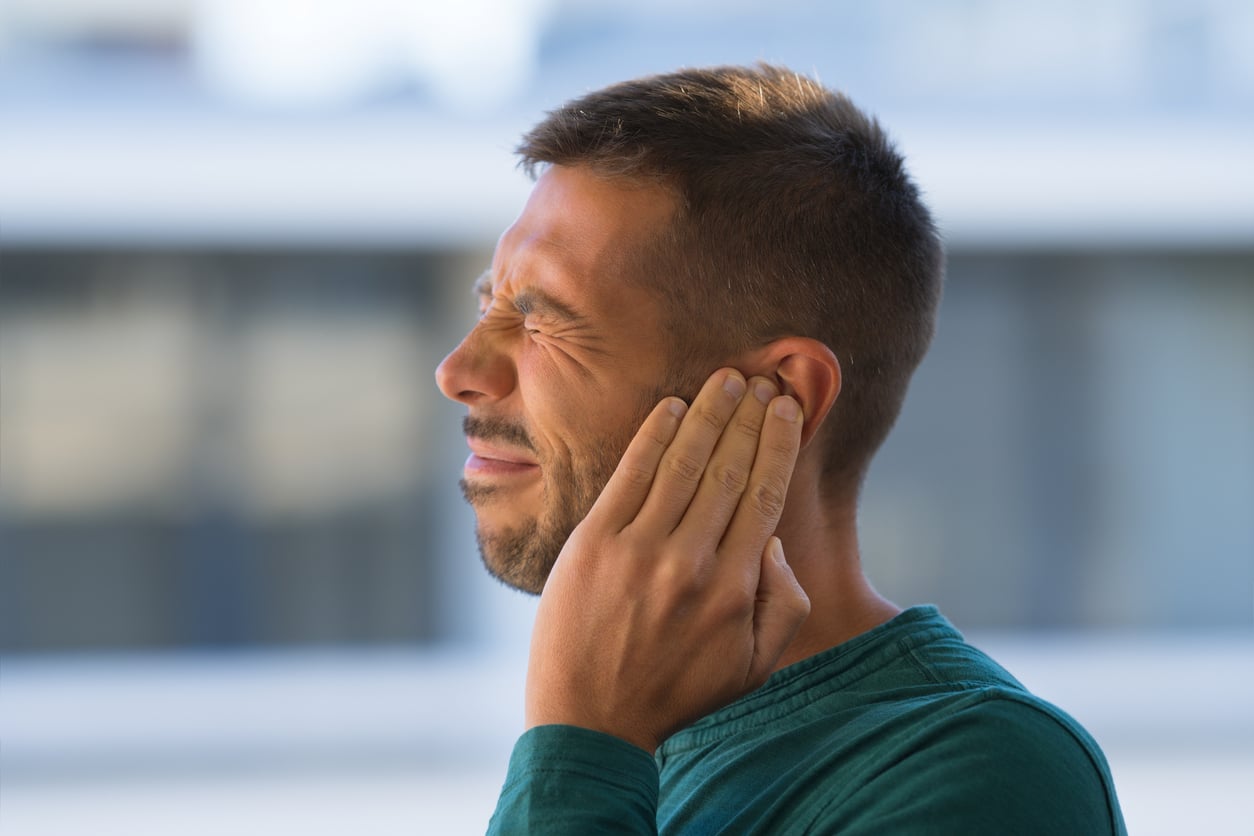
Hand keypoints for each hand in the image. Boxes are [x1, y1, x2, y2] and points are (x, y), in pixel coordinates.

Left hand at [524, 368, 809, 751]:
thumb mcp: (752, 670)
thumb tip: (775, 543)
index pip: (765, 498)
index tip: (790, 410)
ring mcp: (638, 551)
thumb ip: (782, 607)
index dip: (780, 446)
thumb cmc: (678, 696)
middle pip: (729, 471)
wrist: (590, 724)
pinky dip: (654, 436)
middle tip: (764, 381)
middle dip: (750, 419)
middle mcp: (691, 564)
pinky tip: (673, 407)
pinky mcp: (593, 544)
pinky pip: (630, 475)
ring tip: (728, 381)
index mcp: (735, 592)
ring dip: (709, 415)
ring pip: (683, 464)